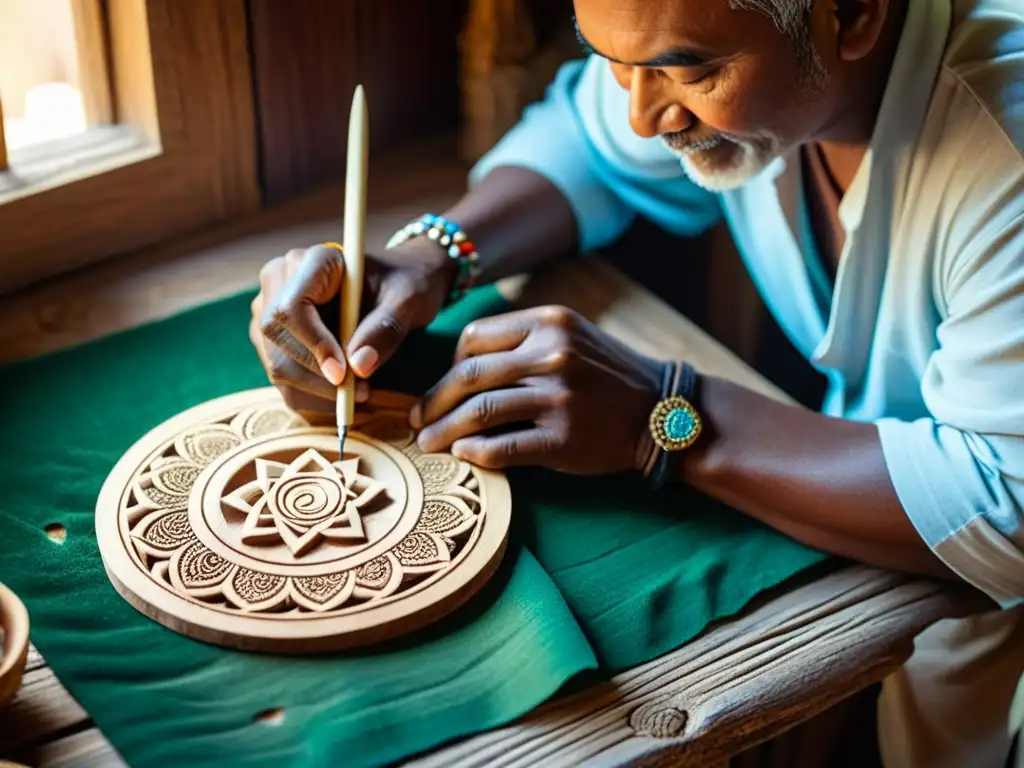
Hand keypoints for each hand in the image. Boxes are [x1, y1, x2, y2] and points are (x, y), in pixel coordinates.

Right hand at [249, 241, 454, 419]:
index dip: (313, 344)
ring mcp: (271, 308)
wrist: (398, 286)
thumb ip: (385, 329)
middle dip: (315, 375)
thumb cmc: (405, 285)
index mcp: (313, 260)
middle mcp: (282, 279)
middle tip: (359, 392)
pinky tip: (343, 398)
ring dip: (315, 390)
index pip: (292, 307)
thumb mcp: (409, 300)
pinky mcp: (274, 338)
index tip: (343, 374)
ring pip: (276, 363)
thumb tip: (358, 366)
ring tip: (358, 393)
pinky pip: (283, 378)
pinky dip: (312, 397)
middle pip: (276, 338)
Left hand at [411, 306, 668, 474]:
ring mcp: (559, 398)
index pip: (474, 338)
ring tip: (428, 443)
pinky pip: (503, 447)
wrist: (664, 412)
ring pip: (479, 412)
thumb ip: (523, 342)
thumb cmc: (609, 376)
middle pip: (469, 375)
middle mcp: (553, 355)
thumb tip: (459, 368)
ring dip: (444, 430)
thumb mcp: (572, 338)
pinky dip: (476, 453)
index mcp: (550, 322)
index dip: (449, 364)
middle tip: (417, 419)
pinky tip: (464, 455)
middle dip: (434, 401)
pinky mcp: (564, 439)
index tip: (445, 386)